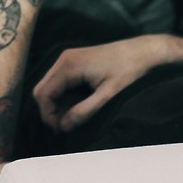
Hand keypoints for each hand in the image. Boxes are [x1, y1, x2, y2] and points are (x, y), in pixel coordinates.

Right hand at [32, 36, 167, 132]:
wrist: (141, 51)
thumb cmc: (127, 71)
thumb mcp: (108, 95)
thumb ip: (84, 111)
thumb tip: (63, 126)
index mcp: (69, 65)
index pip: (44, 93)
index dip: (48, 115)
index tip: (62, 130)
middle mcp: (63, 59)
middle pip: (42, 90)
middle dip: (50, 111)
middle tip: (67, 126)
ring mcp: (67, 59)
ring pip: (49, 86)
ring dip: (57, 105)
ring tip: (74, 117)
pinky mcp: (73, 61)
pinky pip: (59, 82)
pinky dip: (63, 97)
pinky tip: (78, 105)